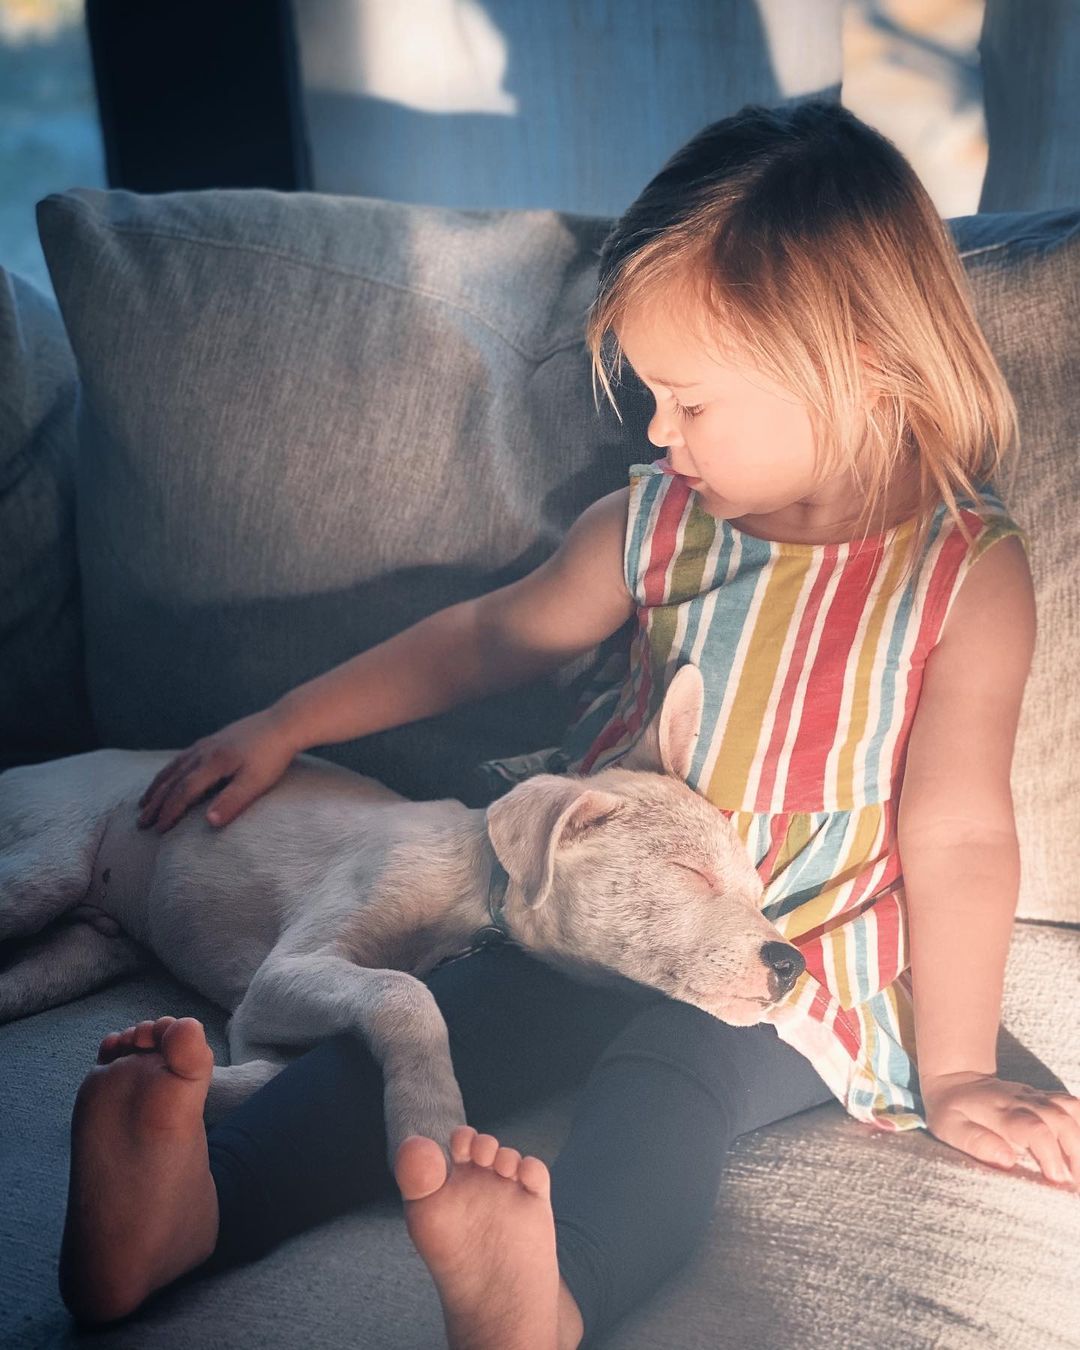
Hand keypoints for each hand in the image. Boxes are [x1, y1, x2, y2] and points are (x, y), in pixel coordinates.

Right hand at [136, 707, 298, 834]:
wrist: (285, 723)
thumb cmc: (273, 755)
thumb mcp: (256, 782)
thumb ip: (232, 802)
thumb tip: (208, 822)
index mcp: (213, 763)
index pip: (183, 791)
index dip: (170, 811)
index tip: (159, 830)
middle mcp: (204, 752)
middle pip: (172, 780)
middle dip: (156, 803)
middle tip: (141, 822)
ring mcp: (207, 743)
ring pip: (174, 766)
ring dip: (158, 786)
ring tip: (145, 801)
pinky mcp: (214, 739)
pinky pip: (183, 756)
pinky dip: (170, 770)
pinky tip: (170, 774)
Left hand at [921, 1070, 1079, 1189]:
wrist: (955, 1078)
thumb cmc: (951, 1110)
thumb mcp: (949, 1128)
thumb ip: (976, 1142)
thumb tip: (1006, 1159)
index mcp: (1001, 1112)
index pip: (1035, 1129)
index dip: (1051, 1154)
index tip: (1056, 1180)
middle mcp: (1023, 1101)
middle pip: (1061, 1120)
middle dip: (1075, 1153)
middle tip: (1075, 1186)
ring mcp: (1036, 1097)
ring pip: (1071, 1110)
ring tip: (1079, 1174)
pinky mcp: (1043, 1098)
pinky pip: (1072, 1106)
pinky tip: (1078, 1149)